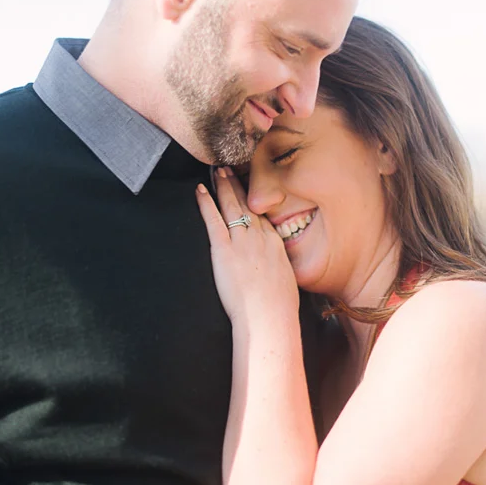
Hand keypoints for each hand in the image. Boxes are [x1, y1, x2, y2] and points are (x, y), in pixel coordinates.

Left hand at [195, 167, 298, 327]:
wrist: (269, 316)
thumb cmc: (278, 307)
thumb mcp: (285, 281)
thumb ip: (277, 269)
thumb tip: (273, 271)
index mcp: (275, 244)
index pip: (262, 215)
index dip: (253, 199)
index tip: (248, 187)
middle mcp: (260, 237)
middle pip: (248, 204)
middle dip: (237, 185)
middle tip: (229, 169)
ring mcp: (242, 242)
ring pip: (232, 206)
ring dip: (223, 187)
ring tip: (216, 172)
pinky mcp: (224, 250)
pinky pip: (213, 220)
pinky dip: (206, 204)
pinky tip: (200, 191)